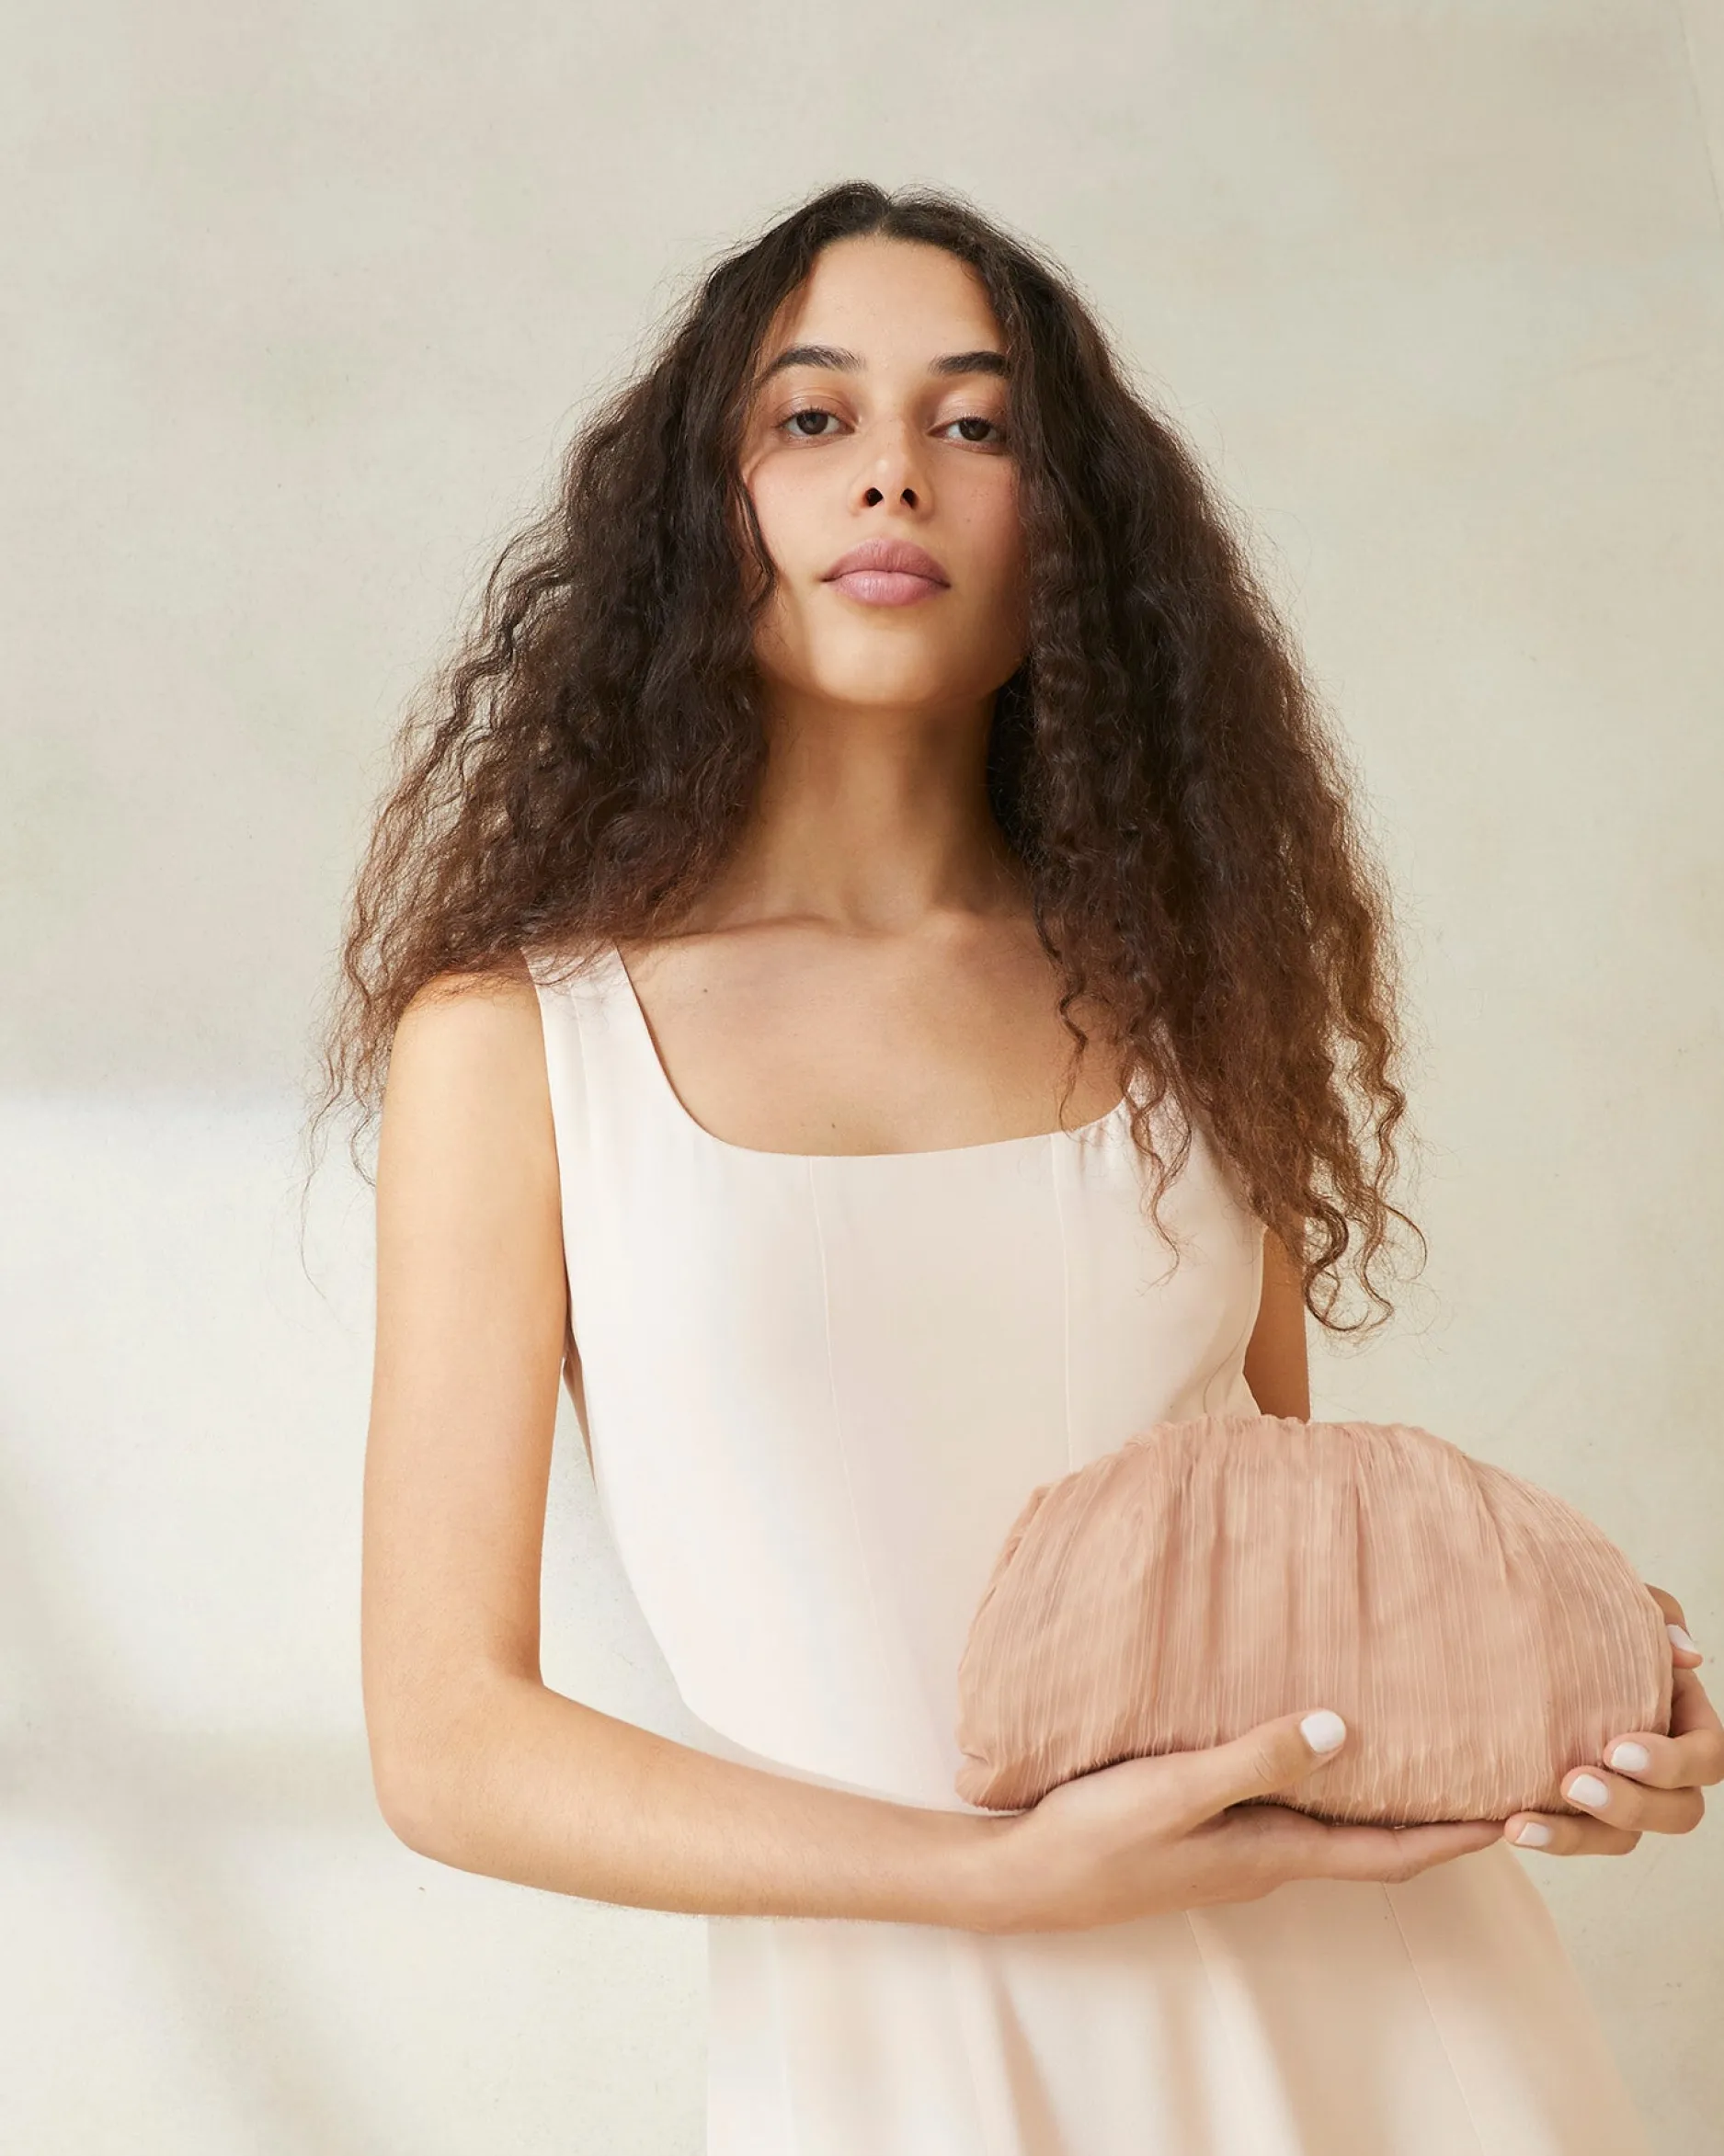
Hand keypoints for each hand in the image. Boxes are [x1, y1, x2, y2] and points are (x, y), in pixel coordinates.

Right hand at [976, 1708, 1501, 1934]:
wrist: (1024, 1877)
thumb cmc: (1098, 1836)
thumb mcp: (1178, 1788)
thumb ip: (1257, 1758)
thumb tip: (1346, 1730)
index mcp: (1272, 1853)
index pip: (1389, 1853)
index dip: (1456, 1836)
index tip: (1516, 1814)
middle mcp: (1265, 1856)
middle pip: (1371, 1841)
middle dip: (1432, 1815)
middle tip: (1481, 1773)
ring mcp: (1232, 1847)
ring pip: (1328, 1823)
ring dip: (1376, 1796)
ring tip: (1413, 1749)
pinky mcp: (1201, 1830)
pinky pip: (1281, 1806)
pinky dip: (1316, 1781)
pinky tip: (1306, 1745)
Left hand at [1503, 1586, 1722, 1856]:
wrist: (1510, 1627)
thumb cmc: (1577, 1612)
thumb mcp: (1614, 1598)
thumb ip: (1657, 1614)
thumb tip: (1687, 1656)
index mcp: (1682, 1717)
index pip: (1708, 1756)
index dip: (1673, 1763)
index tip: (1616, 1748)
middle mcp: (1659, 1766)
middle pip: (1679, 1811)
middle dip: (1630, 1805)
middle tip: (1573, 1782)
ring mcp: (1618, 1793)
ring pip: (1622, 1839)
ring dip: (1576, 1836)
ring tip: (1521, 1823)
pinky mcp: (1573, 1809)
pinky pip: (1572, 1838)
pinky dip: (1544, 1835)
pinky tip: (1503, 1825)